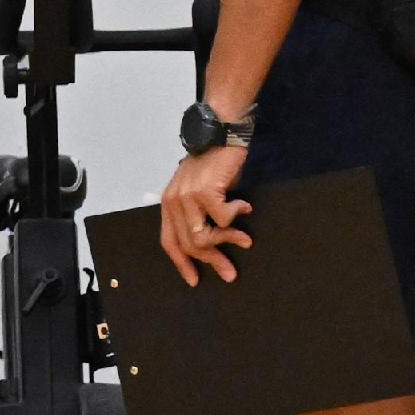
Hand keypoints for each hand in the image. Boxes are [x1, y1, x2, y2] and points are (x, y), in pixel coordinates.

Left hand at [158, 146, 251, 286]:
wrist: (219, 134)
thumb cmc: (213, 165)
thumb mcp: (199, 191)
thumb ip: (199, 214)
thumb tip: (214, 244)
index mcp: (169, 205)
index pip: (169, 242)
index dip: (182, 263)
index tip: (194, 280)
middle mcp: (173, 202)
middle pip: (189, 245)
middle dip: (212, 261)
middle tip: (230, 273)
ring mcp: (186, 197)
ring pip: (203, 237)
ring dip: (228, 241)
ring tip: (244, 239)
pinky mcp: (204, 191)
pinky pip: (223, 219)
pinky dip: (238, 216)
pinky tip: (245, 206)